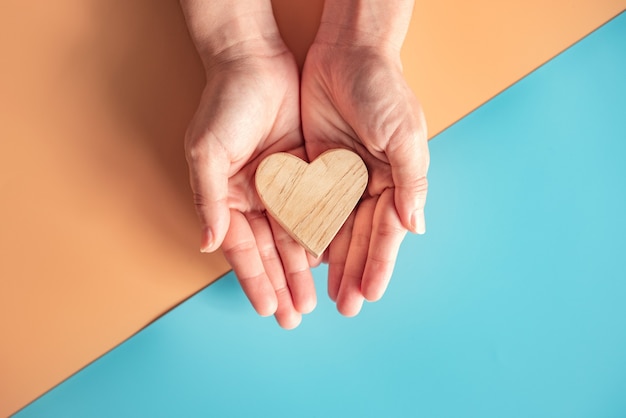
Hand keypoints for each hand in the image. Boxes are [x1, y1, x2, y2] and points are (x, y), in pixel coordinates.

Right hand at [183, 20, 315, 327]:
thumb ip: (208, 200)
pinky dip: (319, 235)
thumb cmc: (224, 104)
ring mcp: (279, 187)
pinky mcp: (303, 172)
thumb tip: (208, 243)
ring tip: (312, 300)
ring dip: (301, 268)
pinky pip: (314, 210)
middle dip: (281, 284)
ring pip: (292, 236)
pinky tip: (327, 259)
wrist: (254, 61)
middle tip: (294, 316)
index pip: (241, 249)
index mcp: (226, 198)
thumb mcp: (208, 152)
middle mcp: (252, 198)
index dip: (254, 279)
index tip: (267, 308)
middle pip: (268, 250)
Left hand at [301, 40, 428, 315]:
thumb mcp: (403, 135)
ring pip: (334, 229)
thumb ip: (411, 182)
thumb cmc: (383, 89)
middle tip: (345, 307)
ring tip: (325, 293)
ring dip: (331, 261)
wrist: (348, 52)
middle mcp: (369, 184)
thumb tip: (416, 228)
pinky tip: (303, 257)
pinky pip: (310, 207)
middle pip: (360, 237)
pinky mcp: (315, 168)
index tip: (369, 295)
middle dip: (353, 272)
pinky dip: (307, 232)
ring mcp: (341, 178)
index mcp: (395, 180)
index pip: (385, 232)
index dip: (378, 264)